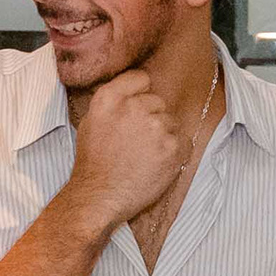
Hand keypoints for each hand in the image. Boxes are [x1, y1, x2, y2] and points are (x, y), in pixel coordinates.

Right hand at [60, 67, 186, 236]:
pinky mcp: (173, 147)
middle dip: (151, 118)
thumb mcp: (92, 122)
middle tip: (136, 141)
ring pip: (171, 122)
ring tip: (144, 156)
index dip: (140, 94)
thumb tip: (135, 92)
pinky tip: (156, 164)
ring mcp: (156, 126)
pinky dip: (175, 153)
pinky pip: (183, 142)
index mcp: (110, 98)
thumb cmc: (94, 164)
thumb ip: (113, 102)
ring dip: (163, 137)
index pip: (140, 78)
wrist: (100, 197)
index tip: (137, 109)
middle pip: (158, 101)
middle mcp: (134, 107)